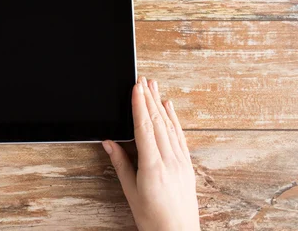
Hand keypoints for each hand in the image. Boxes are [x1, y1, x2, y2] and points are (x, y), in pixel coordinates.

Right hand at [102, 77, 199, 230]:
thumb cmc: (153, 218)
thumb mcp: (131, 192)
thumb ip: (121, 164)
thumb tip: (109, 142)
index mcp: (152, 167)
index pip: (145, 128)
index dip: (140, 106)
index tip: (136, 88)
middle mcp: (170, 161)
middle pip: (158, 122)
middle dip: (149, 99)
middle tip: (143, 80)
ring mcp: (181, 162)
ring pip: (169, 127)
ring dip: (160, 105)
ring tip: (154, 87)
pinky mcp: (187, 166)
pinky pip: (180, 137)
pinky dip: (174, 120)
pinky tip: (170, 109)